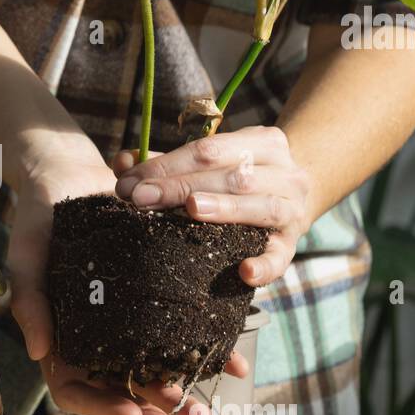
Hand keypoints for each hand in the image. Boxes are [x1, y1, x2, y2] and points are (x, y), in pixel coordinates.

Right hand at [6, 142, 247, 414]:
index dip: (102, 408)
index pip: (74, 390)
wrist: (68, 177)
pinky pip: (176, 333)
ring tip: (209, 407)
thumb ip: (29, 303)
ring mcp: (122, 325)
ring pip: (152, 370)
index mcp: (58, 342)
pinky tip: (232, 358)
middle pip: (120, 391)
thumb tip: (38, 352)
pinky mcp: (150, 300)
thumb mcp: (26, 259)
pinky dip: (203, 348)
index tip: (133, 410)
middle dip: (155, 410)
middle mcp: (91, 342)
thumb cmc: (37, 222)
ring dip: (181, 391)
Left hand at [111, 125, 311, 288]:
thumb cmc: (235, 180)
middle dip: (181, 186)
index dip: (167, 164)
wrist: (292, 200)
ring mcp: (293, 209)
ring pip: (260, 206)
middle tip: (141, 200)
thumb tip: (121, 161)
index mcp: (263, 142)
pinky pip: (281, 257)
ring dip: (224, 208)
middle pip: (232, 176)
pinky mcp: (293, 246)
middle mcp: (285, 172)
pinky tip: (243, 272)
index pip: (210, 149)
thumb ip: (165, 163)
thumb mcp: (209, 163)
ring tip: (190, 210)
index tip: (129, 182)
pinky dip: (264, 265)